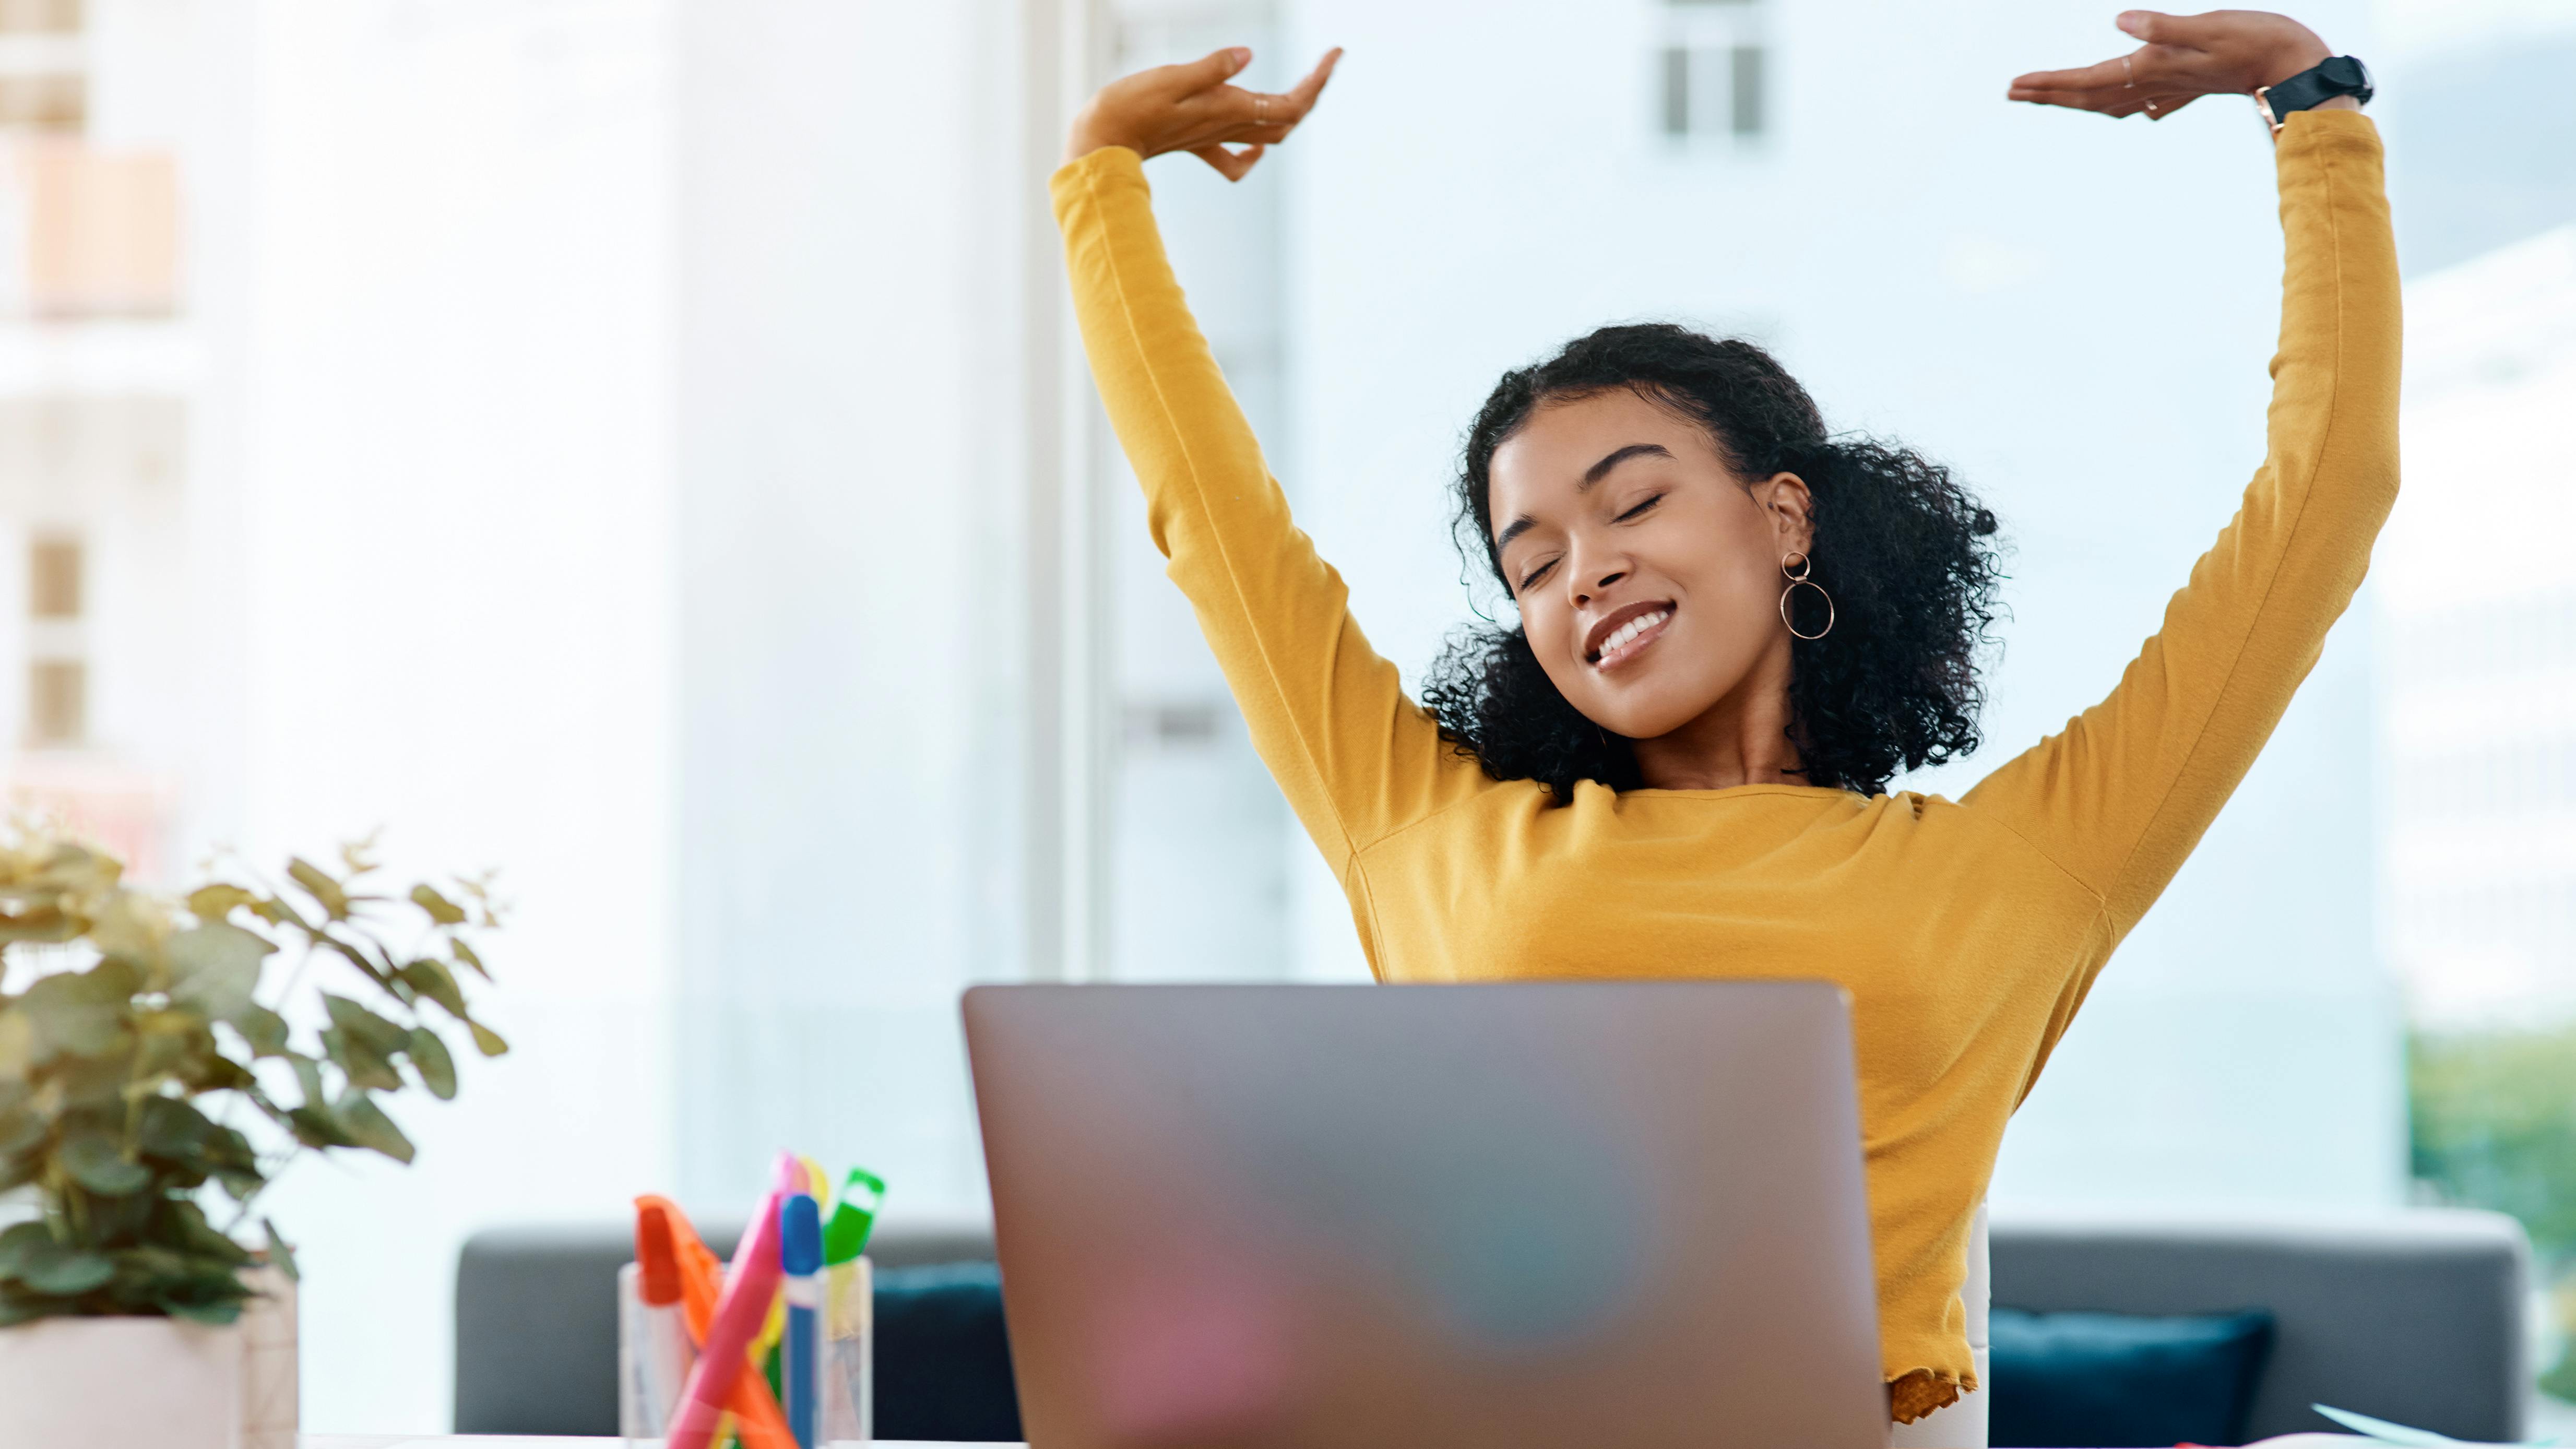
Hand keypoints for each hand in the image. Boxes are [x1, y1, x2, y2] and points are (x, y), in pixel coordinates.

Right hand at [1065, 46, 1341, 179]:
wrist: (1099, 143)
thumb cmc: (1128, 108)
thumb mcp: (1170, 78)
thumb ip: (1212, 69)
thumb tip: (1248, 56)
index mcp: (1227, 108)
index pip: (1290, 103)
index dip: (1319, 81)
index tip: (1334, 54)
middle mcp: (1225, 125)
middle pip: (1288, 118)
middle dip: (1313, 91)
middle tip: (1326, 62)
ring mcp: (1211, 136)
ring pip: (1269, 134)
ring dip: (1292, 112)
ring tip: (1305, 85)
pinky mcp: (1193, 141)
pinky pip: (1234, 156)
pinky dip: (1254, 150)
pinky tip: (1258, 145)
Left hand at [2008, 10, 2337, 121]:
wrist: (2300, 69)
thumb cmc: (2260, 41)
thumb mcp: (2210, 26)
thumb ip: (2164, 28)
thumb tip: (2120, 26)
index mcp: (2155, 68)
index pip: (2089, 79)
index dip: (2051, 83)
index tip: (2016, 86)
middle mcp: (2157, 83)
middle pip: (2091, 94)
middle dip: (2050, 93)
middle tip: (2013, 92)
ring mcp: (2174, 87)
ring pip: (2113, 98)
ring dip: (2077, 98)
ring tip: (2049, 96)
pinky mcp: (2191, 83)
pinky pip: (2146, 97)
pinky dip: (2124, 101)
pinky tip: (2125, 107)